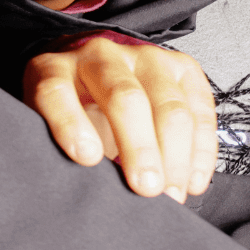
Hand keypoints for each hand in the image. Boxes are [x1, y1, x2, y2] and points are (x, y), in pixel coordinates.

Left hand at [24, 37, 215, 200]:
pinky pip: (200, 109)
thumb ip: (59, 150)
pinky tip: (193, 181)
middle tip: (146, 188)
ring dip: (175, 155)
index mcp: (53, 69)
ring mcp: (144, 57)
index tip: (87, 158)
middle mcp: (100, 55)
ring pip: (168, 105)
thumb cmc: (70, 111)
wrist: (95, 76)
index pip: (55, 91)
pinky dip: (200, 150)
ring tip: (172, 193)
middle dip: (139, 147)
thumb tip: (88, 190)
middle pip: (124, 97)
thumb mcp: (48, 128)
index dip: (70, 124)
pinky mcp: (181, 67)